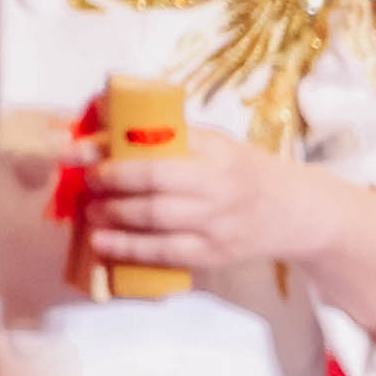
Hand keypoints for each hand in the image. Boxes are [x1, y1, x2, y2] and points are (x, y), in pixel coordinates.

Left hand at [77, 120, 375, 331]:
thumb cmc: (244, 170)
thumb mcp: (214, 142)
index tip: (77, 150)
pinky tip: (104, 243)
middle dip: (110, 183)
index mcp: (215, 152)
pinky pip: (166, 254)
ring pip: (157, 221)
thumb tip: (104, 120)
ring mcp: (218, 224)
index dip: (109, 150)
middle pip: (154, 185)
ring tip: (92, 211)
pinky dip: (130, 250)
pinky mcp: (215, 255)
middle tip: (87, 181)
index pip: (155, 146)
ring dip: (114, 216)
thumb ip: (168, 135)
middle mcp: (218, 188)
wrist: (298, 211)